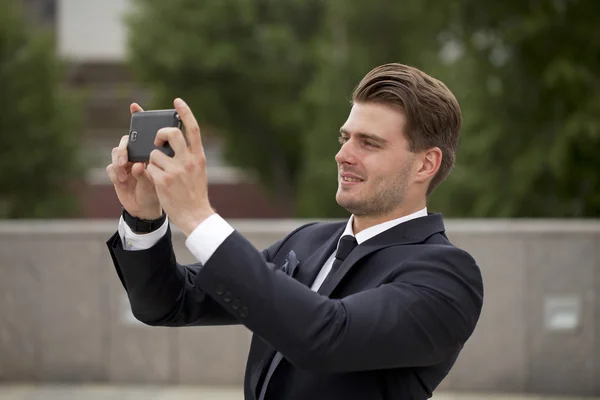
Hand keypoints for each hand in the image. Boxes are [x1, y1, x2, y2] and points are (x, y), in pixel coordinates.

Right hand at [106, 103, 161, 219]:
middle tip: (127, 159)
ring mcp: (125, 163)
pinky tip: (123, 180)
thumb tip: (138, 164)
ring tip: (125, 173)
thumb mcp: (161, 179)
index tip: (135, 106)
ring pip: (116, 152)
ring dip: (118, 161)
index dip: (138, 116)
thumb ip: (151, 169)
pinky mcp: (117, 174)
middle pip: (125, 140)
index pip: (144, 131)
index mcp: (150, 150)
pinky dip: (115, 173)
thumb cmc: (160, 189)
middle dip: (124, 147)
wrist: (149, 208)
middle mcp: (136, 154)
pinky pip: (110, 168)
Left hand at [146, 98, 214, 235]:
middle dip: (160, 134)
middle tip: (157, 142)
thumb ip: (189, 156)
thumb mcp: (198, 171)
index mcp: (198, 156)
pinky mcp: (163, 180)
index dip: (185, 112)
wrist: (195, 215)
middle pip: (171, 134)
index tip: (177, 101)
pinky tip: (159, 183)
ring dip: (153, 162)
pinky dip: (150, 174)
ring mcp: (176, 170)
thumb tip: (176, 141)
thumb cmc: (194, 193)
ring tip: (161, 173)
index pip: (193, 128)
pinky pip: (149, 168)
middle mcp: (188, 160)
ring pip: (154, 154)